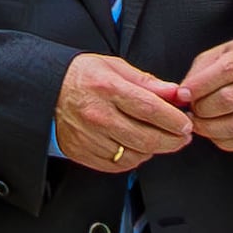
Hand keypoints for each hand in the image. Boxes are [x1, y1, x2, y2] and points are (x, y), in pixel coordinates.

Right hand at [52, 50, 193, 174]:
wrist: (46, 89)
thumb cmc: (82, 75)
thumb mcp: (115, 67)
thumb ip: (148, 82)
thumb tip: (175, 93)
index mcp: (108, 89)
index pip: (151, 110)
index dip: (175, 120)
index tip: (186, 124)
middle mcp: (98, 115)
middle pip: (146, 138)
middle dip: (172, 140)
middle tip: (182, 137)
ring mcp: (88, 137)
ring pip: (134, 154)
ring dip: (153, 150)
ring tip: (159, 140)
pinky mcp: (81, 152)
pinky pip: (117, 165)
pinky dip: (133, 159)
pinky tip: (137, 148)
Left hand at [178, 37, 232, 155]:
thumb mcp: (220, 54)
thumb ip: (199, 72)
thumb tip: (182, 95)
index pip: (226, 70)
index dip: (200, 85)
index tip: (182, 94)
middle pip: (229, 99)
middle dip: (202, 108)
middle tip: (191, 108)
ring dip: (208, 128)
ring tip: (196, 122)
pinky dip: (220, 140)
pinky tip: (212, 130)